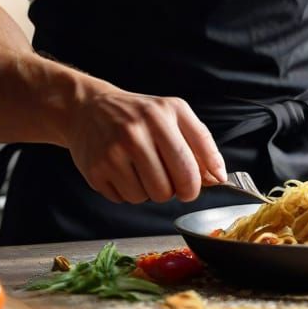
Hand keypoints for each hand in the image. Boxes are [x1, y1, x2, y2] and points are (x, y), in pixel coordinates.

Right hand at [65, 82, 226, 204]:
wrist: (88, 108)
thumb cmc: (138, 113)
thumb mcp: (173, 114)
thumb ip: (200, 142)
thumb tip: (219, 177)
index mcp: (163, 114)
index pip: (190, 164)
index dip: (197, 183)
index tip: (194, 185)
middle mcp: (137, 131)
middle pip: (170, 188)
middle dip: (175, 190)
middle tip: (167, 178)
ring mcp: (114, 152)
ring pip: (148, 197)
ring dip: (149, 190)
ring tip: (140, 168)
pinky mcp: (96, 171)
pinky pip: (126, 200)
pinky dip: (128, 192)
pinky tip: (122, 170)